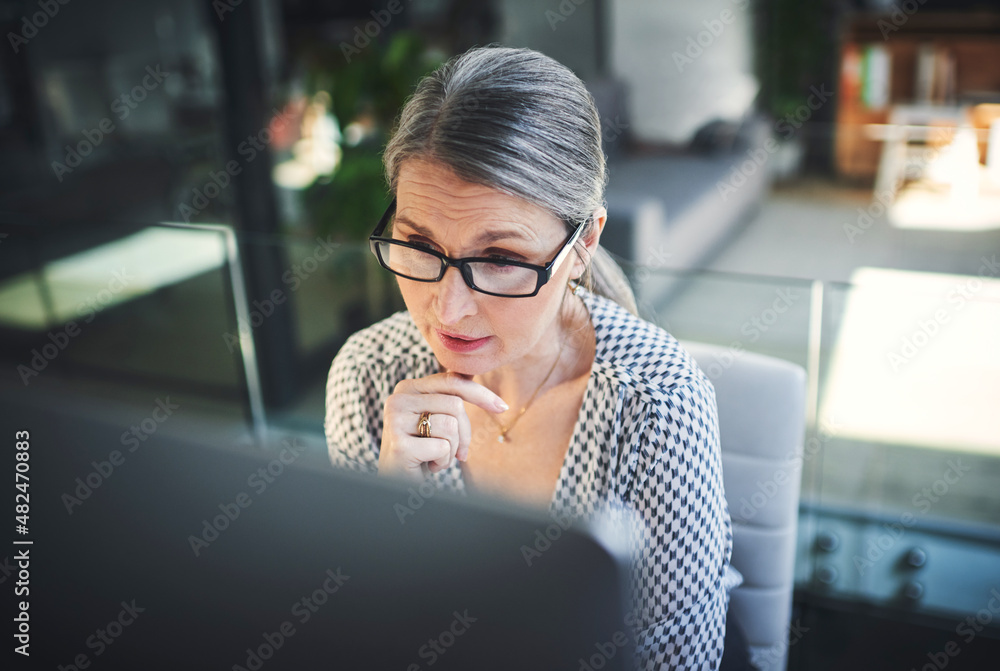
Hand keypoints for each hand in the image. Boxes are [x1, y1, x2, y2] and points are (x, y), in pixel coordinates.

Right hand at [378, 372, 507, 481]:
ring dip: (452, 449)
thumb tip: (473, 371)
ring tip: (436, 457)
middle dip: (464, 433)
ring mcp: (395, 421)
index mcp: (407, 388)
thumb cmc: (422, 451)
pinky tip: (427, 466)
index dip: (480, 394)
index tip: (502, 407)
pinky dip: (443, 462)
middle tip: (457, 452)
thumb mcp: (434, 418)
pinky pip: (442, 448)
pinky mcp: (399, 445)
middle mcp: (398, 399)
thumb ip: (448, 396)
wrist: (397, 483)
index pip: (451, 381)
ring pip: (451, 426)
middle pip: (455, 405)